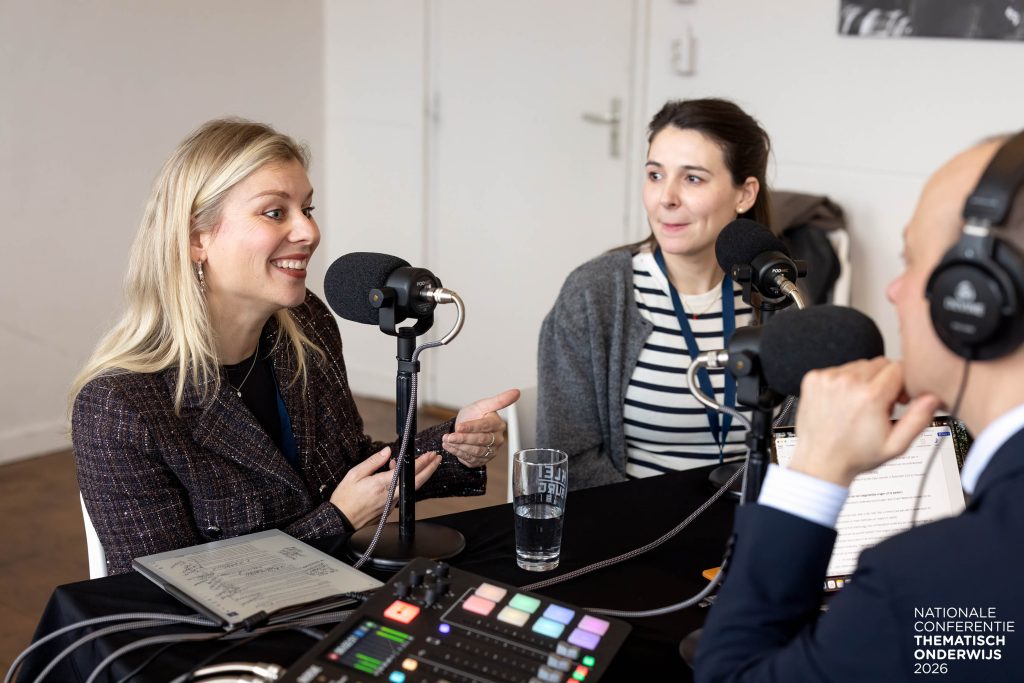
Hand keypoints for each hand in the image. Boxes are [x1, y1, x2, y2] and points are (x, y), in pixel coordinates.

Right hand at [330, 446, 441, 527]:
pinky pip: (401, 494)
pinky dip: (404, 483)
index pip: (408, 471)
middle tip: (436, 459)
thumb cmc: (345, 500)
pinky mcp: (389, 510)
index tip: (430, 455)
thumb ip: (373, 462)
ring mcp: (391, 504)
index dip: (422, 462)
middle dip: (429, 469)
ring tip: (418, 463)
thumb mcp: (355, 474)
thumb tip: (387, 452)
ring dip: (417, 476)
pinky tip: (398, 475)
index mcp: (382, 484)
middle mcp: (390, 495)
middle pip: (416, 482)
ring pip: (409, 488)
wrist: (341, 521)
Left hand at [444, 388, 519, 467]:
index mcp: (498, 424)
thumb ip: (499, 400)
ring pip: (475, 451)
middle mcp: (497, 439)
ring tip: (446, 441)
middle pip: (480, 440)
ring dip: (458, 446)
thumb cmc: (475, 415)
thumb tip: (516, 392)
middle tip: (449, 436)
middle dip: (463, 438)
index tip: (459, 427)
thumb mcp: (482, 405)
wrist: (466, 429)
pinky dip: (458, 453)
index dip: (471, 427)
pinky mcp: (483, 460)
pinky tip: (449, 447)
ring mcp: (491, 451)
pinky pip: (471, 459)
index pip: (485, 426)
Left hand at [788, 358, 940, 486]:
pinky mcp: (813, 378)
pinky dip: (844, 381)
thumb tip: (932, 397)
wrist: (820, 461)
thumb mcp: (896, 445)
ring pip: (859, 365)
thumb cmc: (855, 455)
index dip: (903, 384)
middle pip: (880, 363)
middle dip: (885, 381)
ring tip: (859, 405)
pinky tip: (843, 401)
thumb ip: (918, 419)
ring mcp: (828, 379)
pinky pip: (838, 369)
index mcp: (870, 396)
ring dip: (864, 380)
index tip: (899, 399)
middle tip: (879, 404)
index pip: (899, 368)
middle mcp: (847, 383)